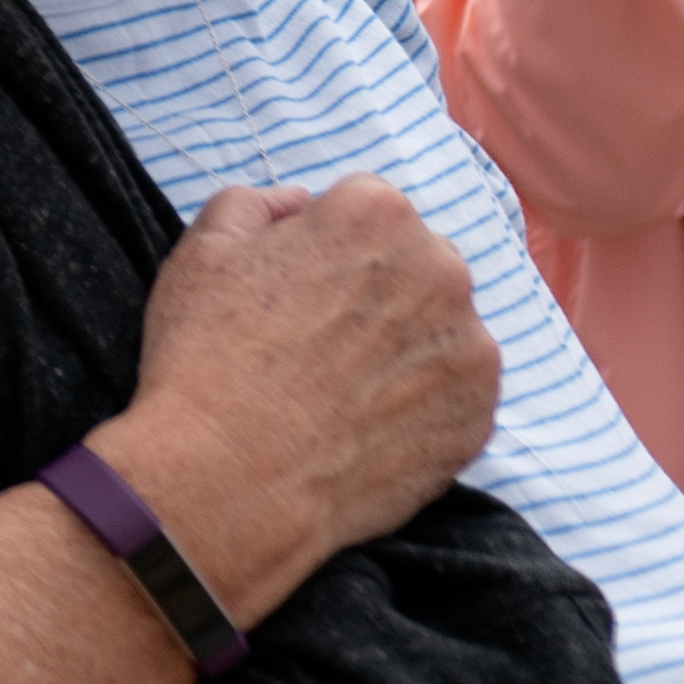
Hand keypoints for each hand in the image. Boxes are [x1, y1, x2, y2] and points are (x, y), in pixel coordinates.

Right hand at [90, 176, 498, 622]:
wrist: (228, 480)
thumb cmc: (205, 356)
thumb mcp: (202, 248)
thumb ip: (258, 203)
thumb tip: (303, 205)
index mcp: (375, 214)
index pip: (367, 207)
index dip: (324, 244)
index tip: (294, 285)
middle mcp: (441, 270)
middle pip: (417, 262)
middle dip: (379, 287)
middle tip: (318, 337)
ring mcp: (470, 349)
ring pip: (441, 328)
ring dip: (405, 344)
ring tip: (341, 386)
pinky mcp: (481, 417)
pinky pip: (457, 393)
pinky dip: (422, 401)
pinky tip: (365, 421)